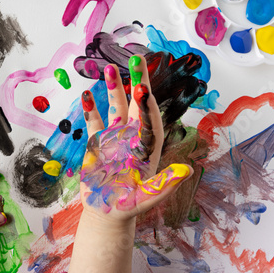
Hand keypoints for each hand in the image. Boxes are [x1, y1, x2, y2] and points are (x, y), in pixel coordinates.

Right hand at [80, 54, 193, 220]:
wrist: (106, 213)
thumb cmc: (128, 207)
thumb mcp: (147, 198)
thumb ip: (165, 184)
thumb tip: (187, 171)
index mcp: (147, 148)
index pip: (149, 121)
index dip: (146, 105)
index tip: (142, 88)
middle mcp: (132, 138)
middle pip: (136, 106)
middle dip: (137, 83)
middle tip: (136, 60)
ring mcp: (114, 139)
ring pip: (114, 108)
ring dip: (112, 90)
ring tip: (108, 69)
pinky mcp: (97, 144)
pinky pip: (94, 122)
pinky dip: (90, 109)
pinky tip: (86, 95)